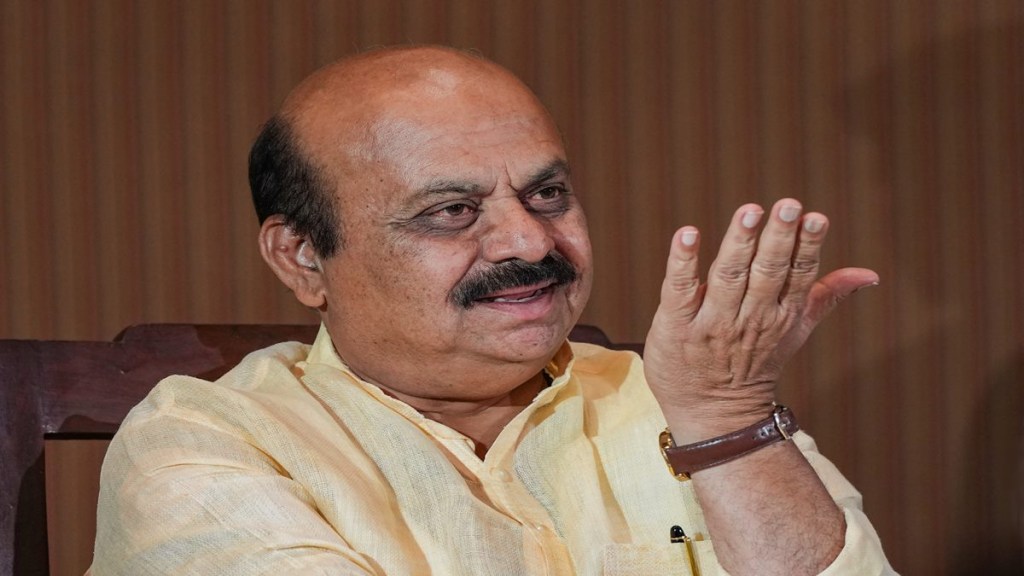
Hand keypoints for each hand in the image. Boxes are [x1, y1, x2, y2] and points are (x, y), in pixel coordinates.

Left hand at [643, 199, 877, 441]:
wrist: (712, 416)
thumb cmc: (752, 362)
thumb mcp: (795, 331)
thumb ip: (826, 296)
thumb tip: (869, 273)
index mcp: (781, 314)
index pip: (798, 275)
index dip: (807, 246)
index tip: (814, 217)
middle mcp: (750, 318)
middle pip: (767, 272)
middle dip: (778, 238)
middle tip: (787, 205)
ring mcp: (712, 322)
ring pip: (729, 277)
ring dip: (738, 243)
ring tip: (750, 211)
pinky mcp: (677, 325)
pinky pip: (680, 290)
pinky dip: (683, 262)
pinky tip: (687, 234)